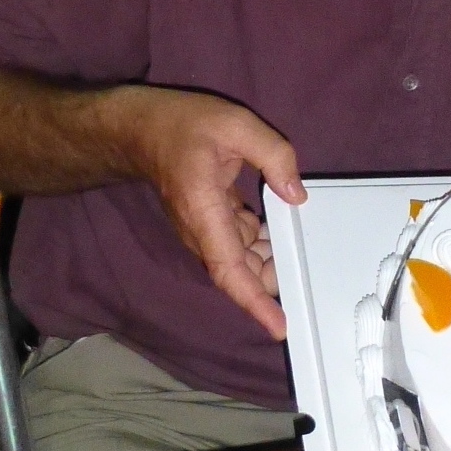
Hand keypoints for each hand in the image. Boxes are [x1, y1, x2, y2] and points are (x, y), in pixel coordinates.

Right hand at [114, 86, 305, 337]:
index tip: (278, 326)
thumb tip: (297, 195)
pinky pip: (238, 243)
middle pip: (239, 271)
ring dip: (269, 261)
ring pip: (240, 259)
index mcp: (204, 212)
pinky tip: (283, 231)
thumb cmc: (183, 125)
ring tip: (302, 253)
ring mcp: (204, 228)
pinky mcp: (210, 220)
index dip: (254, 300)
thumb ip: (273, 155)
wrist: (142, 128)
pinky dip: (261, 243)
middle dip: (272, 279)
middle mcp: (201, 230)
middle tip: (308, 277)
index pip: (228, 269)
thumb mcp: (236, 125)